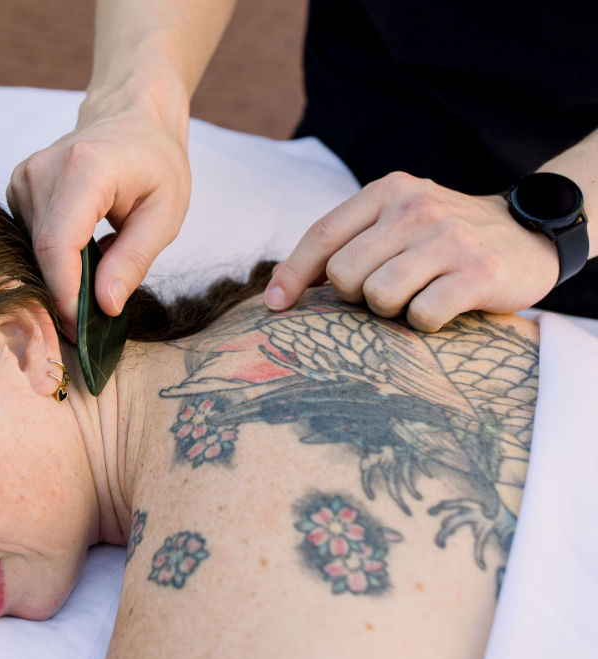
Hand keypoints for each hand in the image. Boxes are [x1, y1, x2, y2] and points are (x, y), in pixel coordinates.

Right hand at [7, 97, 190, 335]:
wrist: (131, 117)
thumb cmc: (155, 162)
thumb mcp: (165, 214)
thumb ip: (134, 260)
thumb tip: (106, 306)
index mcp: (85, 169)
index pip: (57, 245)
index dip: (64, 293)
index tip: (79, 329)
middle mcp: (44, 170)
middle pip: (41, 253)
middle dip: (64, 294)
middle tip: (92, 323)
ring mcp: (24, 177)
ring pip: (32, 250)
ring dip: (61, 274)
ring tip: (96, 272)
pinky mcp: (17, 188)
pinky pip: (29, 238)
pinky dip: (53, 256)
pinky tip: (81, 248)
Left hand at [263, 171, 560, 331]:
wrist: (528, 235)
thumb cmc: (443, 237)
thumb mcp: (397, 220)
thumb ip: (349, 240)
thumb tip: (282, 286)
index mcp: (389, 191)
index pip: (322, 235)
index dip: (291, 274)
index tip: (274, 304)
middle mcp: (416, 207)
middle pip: (344, 273)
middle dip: (354, 295)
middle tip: (383, 292)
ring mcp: (449, 238)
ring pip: (379, 296)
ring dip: (388, 311)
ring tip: (413, 297)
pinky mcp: (478, 272)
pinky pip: (422, 315)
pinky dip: (423, 322)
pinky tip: (441, 308)